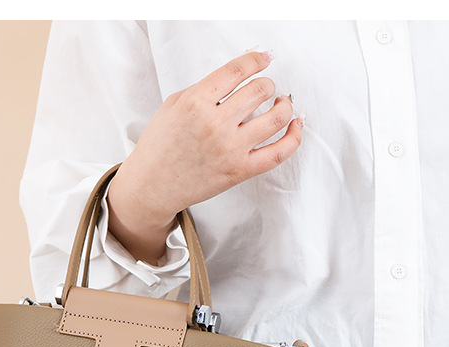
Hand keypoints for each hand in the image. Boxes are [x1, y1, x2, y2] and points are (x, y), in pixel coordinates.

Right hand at [106, 49, 302, 263]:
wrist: (153, 186)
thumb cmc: (161, 146)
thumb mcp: (174, 105)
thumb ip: (205, 88)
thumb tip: (239, 75)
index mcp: (196, 102)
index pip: (237, 70)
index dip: (257, 59)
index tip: (265, 58)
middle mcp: (215, 124)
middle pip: (260, 90)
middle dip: (267, 84)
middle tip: (266, 88)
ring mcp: (230, 149)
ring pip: (275, 117)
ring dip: (284, 105)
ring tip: (281, 104)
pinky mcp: (239, 171)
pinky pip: (278, 152)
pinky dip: (293, 137)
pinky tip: (296, 126)